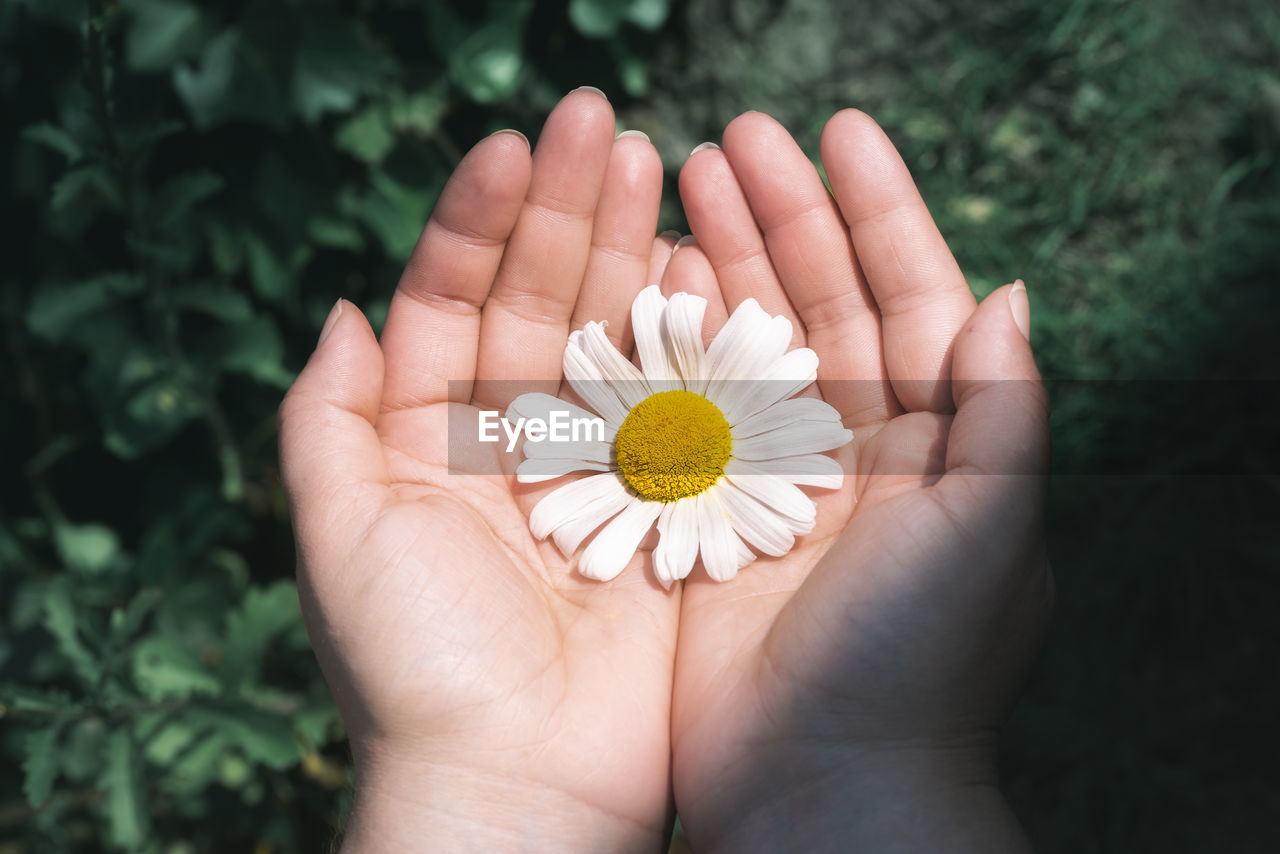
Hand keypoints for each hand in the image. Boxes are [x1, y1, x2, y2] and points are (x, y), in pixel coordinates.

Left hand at [279, 89, 678, 851]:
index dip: (477, 221)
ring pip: (614, 337)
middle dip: (567, 210)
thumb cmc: (416, 663)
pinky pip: (681, 404)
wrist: (521, 777)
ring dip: (631, 249)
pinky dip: (691, 336)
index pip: (451, 301)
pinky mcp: (666, 505)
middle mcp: (514, 443)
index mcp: (428, 440)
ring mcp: (598, 468)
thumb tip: (340, 307)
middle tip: (602, 120)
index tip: (512, 146)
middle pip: (540, 301)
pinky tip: (703, 261)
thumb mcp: (337, 533)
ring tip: (657, 164)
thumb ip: (323, 420)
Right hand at [667, 112, 1052, 851]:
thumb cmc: (917, 661)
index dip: (878, 211)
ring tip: (679, 180)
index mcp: (938, 446)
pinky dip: (666, 343)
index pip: (912, 298)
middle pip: (821, 305)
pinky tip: (642, 280)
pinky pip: (685, 408)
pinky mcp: (707, 517)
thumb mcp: (990, 525)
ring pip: (747, 345)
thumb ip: (1005, 407)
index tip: (835, 131)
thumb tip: (1011, 291)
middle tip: (729, 138)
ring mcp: (776, 482)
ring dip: (720, 262)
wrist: (819, 788)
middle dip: (781, 218)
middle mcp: (859, 454)